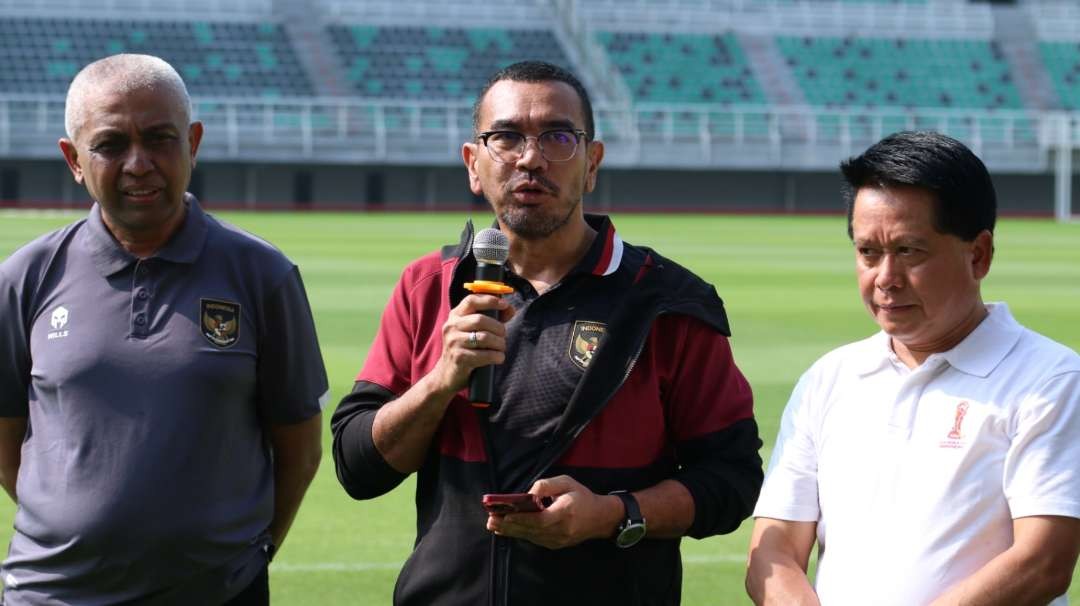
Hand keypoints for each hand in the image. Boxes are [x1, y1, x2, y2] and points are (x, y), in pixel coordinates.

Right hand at [428, 294, 512, 394]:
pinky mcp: (459, 358)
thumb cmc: (465, 349)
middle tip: (503, 335)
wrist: (447, 374)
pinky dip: (496, 356)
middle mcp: (451, 326)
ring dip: (499, 343)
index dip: (490, 300)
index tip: (504, 305)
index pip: (471, 300)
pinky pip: (485, 355)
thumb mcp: (473, 330)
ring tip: (501, 348)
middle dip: (498, 327)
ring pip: (484, 337)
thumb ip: (491, 318)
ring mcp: (454, 342)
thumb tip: (510, 309)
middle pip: (480, 320)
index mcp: (455, 316)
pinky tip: (498, 358)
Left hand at [486, 475, 620, 549]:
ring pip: (530, 536)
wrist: (600, 518)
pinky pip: (534, 539)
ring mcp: (558, 540)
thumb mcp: (567, 482)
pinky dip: (519, 534)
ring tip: (493, 525)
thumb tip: (527, 494)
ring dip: (510, 531)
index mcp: (566, 512)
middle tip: (491, 520)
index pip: (541, 519)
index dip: (522, 519)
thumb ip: (546, 486)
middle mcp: (562, 529)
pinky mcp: (555, 544)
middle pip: (532, 530)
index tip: (505, 515)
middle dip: (509, 525)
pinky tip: (506, 530)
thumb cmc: (582, 496)